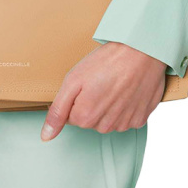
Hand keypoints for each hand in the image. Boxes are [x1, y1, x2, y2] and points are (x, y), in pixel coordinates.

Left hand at [41, 42, 166, 140]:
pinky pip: (126, 118)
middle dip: (91, 102)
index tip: (85, 83)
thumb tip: (46, 136)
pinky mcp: (141, 118)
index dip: (76, 97)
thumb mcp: (73, 80)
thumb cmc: (107, 61)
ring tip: (115, 83)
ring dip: (109, 105)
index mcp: (85, 117)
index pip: (71, 116)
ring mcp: (125, 124)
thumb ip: (58, 111)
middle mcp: (106, 126)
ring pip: (108, 120)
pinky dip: (126, 106)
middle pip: (90, 119)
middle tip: (100, 80)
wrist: (142, 51)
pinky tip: (127, 89)